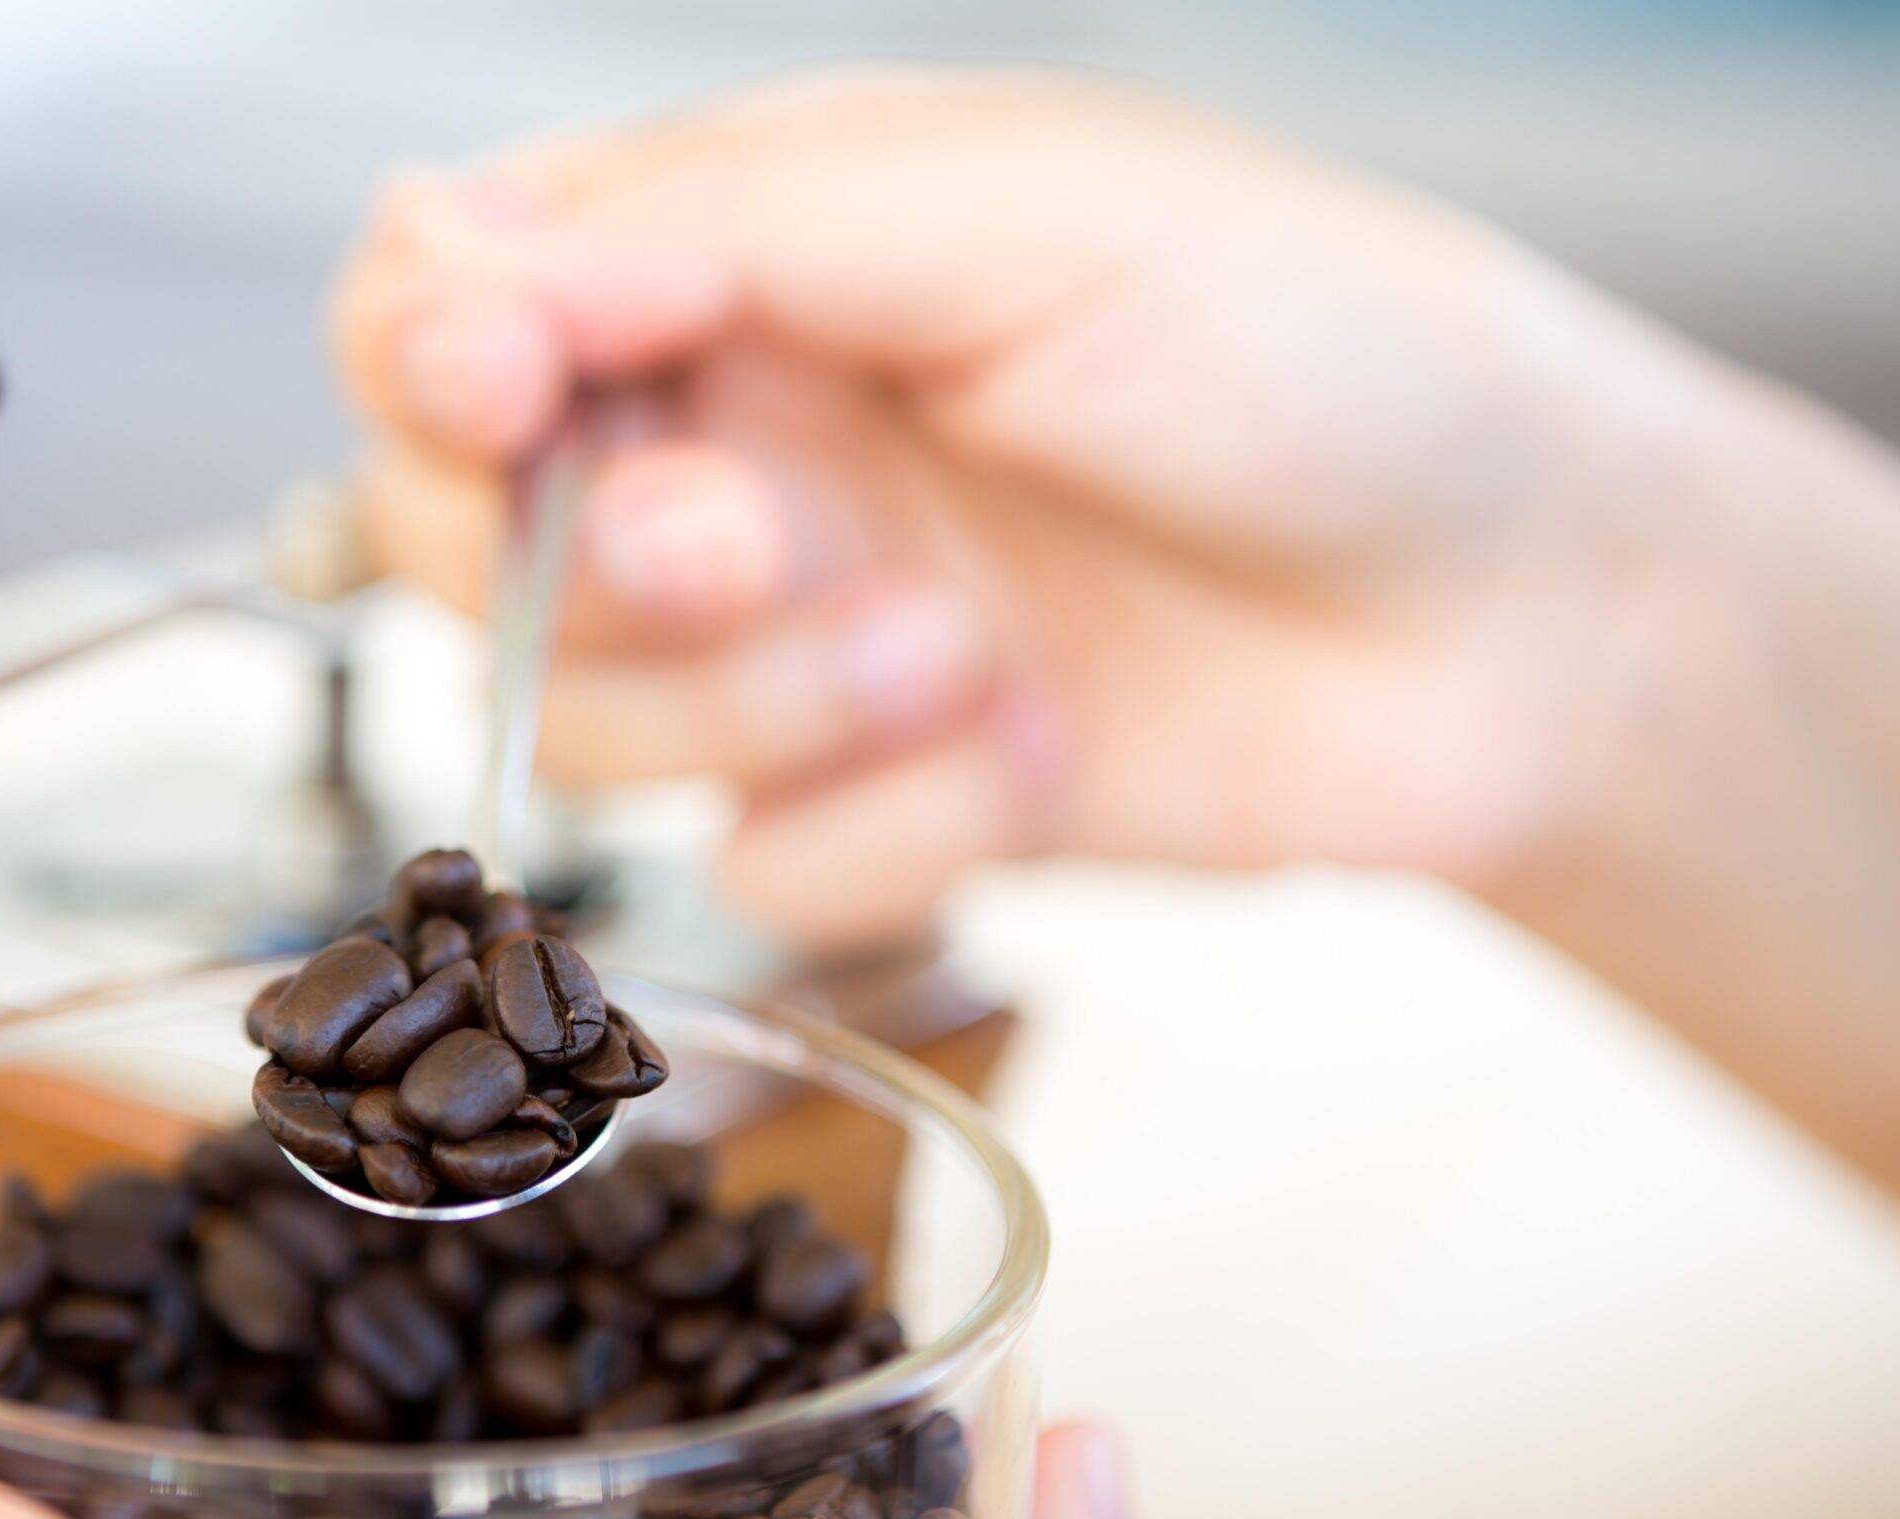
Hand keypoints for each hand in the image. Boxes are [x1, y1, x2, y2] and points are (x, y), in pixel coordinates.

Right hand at [330, 69, 1899, 1167]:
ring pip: (587, 729)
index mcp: (741, 262)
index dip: (429, 357)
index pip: (446, 301)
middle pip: (458, 545)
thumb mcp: (1022, 215)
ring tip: (969, 647)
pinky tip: (1038, 752)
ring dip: (769, 707)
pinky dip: (894, 829)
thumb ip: (722, 227)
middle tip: (765, 547)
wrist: (1524, 611)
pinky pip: (758, 870)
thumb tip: (447, 244)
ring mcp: (792, 644)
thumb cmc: (1321, 352)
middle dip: (603, 570)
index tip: (503, 390)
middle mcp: (735, 448)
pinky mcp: (875, 805)